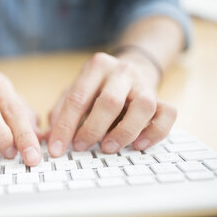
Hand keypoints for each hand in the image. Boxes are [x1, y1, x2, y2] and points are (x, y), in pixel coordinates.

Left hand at [47, 52, 176, 156]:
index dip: (64, 127)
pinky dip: (155, 132)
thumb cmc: (97, 87)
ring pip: (143, 107)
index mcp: (96, 67)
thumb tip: (48, 138)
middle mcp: (122, 72)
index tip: (56, 149)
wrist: (132, 68)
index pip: (77, 98)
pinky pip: (168, 114)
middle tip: (80, 147)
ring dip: (124, 132)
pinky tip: (138, 145)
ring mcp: (144, 84)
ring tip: (109, 148)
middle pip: (110, 102)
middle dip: (92, 129)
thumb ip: (60, 111)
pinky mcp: (161, 98)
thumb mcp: (75, 91)